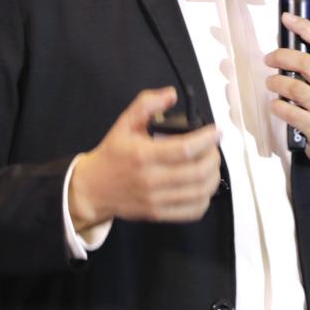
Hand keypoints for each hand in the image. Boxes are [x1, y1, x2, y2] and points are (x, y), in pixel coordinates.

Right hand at [68, 87, 221, 231]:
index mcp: (144, 155)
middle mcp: (151, 180)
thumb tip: (170, 95)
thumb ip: (146, 104)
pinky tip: (203, 186)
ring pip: (199, 193)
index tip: (216, 131)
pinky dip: (205, 198)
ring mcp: (156, 200)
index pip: (185, 149)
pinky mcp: (158, 215)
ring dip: (213, 177)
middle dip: (214, 157)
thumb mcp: (124, 123)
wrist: (93, 188)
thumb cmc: (112, 155)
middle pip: (197, 172)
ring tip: (211, 165)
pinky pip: (192, 211)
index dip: (207, 139)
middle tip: (214, 147)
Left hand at [264, 13, 309, 181]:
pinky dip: (277, 106)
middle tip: (269, 59)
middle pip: (305, 62)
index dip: (304, 27)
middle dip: (281, 56)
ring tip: (271, 83)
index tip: (287, 18)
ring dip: (275, 82)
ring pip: (293, 87)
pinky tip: (276, 105)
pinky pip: (289, 112)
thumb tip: (288, 46)